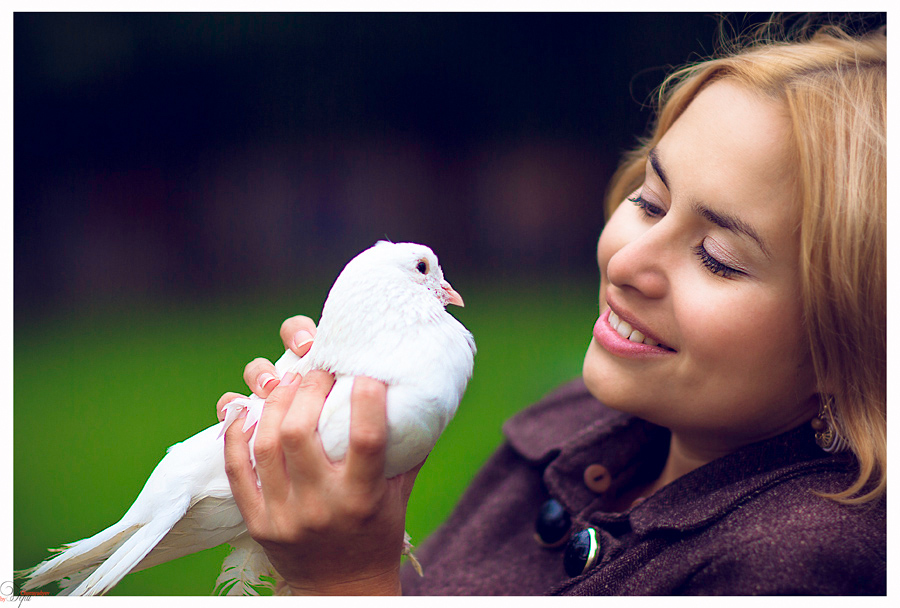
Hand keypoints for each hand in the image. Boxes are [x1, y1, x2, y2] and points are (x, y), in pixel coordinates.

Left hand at [216, 316, 421, 594]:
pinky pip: (237, 470)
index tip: (365, 371)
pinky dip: (235, 433)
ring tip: (285, 381)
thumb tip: (418, 396)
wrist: (341, 591)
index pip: (365, 441)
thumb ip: (408, 450)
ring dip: (273, 404)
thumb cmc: (377, 535)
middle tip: (317, 370)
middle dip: (307, 389)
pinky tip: (242, 408)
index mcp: (363, 498)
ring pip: (266, 445)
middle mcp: (322, 507)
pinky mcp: (258, 522)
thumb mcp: (399, 495)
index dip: (366, 399)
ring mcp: (285, 515)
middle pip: (301, 434)